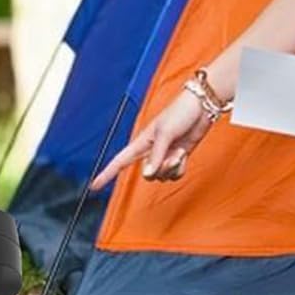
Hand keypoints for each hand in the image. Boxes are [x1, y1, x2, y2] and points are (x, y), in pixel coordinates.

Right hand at [90, 91, 211, 189]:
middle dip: (161, 168)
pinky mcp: (176, 157)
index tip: (93, 186)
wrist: (200, 108)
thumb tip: (147, 176)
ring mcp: (164, 155)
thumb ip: (156, 156)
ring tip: (180, 150)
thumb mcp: (165, 133)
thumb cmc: (179, 113)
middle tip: (173, 153)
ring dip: (173, 166)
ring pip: (162, 176)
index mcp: (141, 142)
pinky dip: (180, 168)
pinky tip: (184, 154)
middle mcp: (150, 151)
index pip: (118, 161)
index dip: (106, 174)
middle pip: (148, 175)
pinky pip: (174, 174)